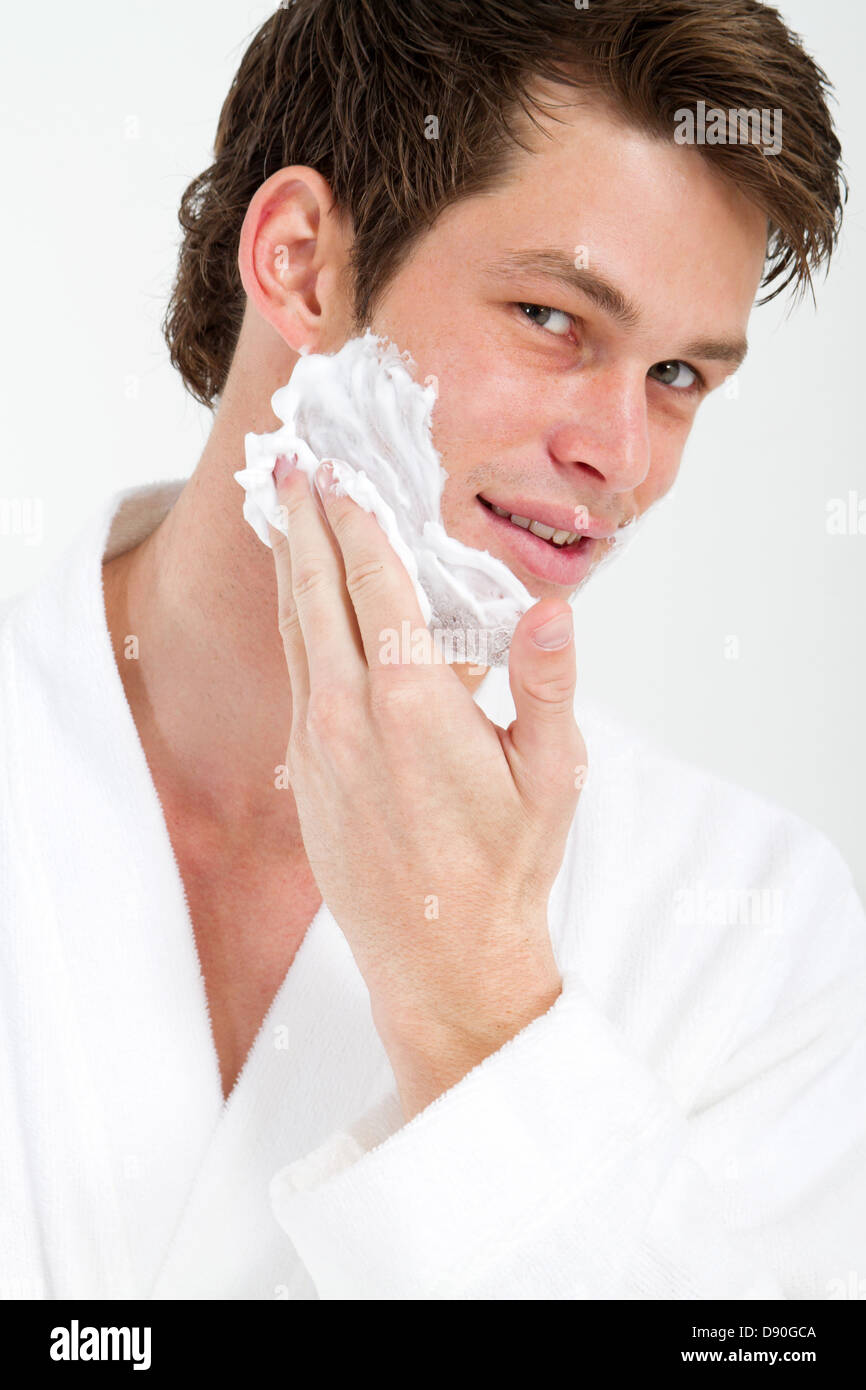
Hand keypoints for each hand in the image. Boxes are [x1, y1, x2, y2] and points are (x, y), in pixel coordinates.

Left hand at [269, 455, 586, 1118]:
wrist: (440, 960)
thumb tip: (547, 610)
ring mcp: (316, 744)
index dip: (357, 521)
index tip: (343, 473)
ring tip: (284, 516)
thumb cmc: (505, 867)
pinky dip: (295, 626)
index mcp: (411, 702)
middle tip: (293, 464)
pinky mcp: (304, 772)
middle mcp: (348, 714)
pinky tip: (302, 610)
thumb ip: (545, 684)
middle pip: (315, 593)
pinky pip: (294, 678)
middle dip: (304, 522)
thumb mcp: (551, 774)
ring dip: (288, 567)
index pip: (375, 584)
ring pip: (295, 633)